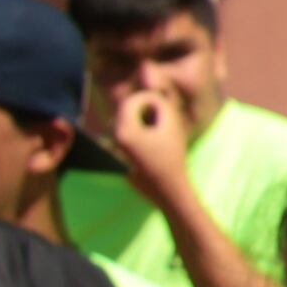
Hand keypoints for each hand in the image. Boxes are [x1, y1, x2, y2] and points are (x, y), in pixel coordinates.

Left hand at [99, 82, 198, 203]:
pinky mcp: (116, 157)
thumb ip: (160, 103)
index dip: (148, 100)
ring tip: (157, 130)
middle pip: (124, 112)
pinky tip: (151, 144)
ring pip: (123, 124)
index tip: (162, 108)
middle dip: (142, 110)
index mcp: (124, 130)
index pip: (131, 102)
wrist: (168, 189)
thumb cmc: (173, 156)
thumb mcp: (171, 124)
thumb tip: (149, 96)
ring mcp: (113, 149)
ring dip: (138, 121)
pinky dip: (136, 134)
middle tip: (161, 118)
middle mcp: (113, 138)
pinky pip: (123, 137)